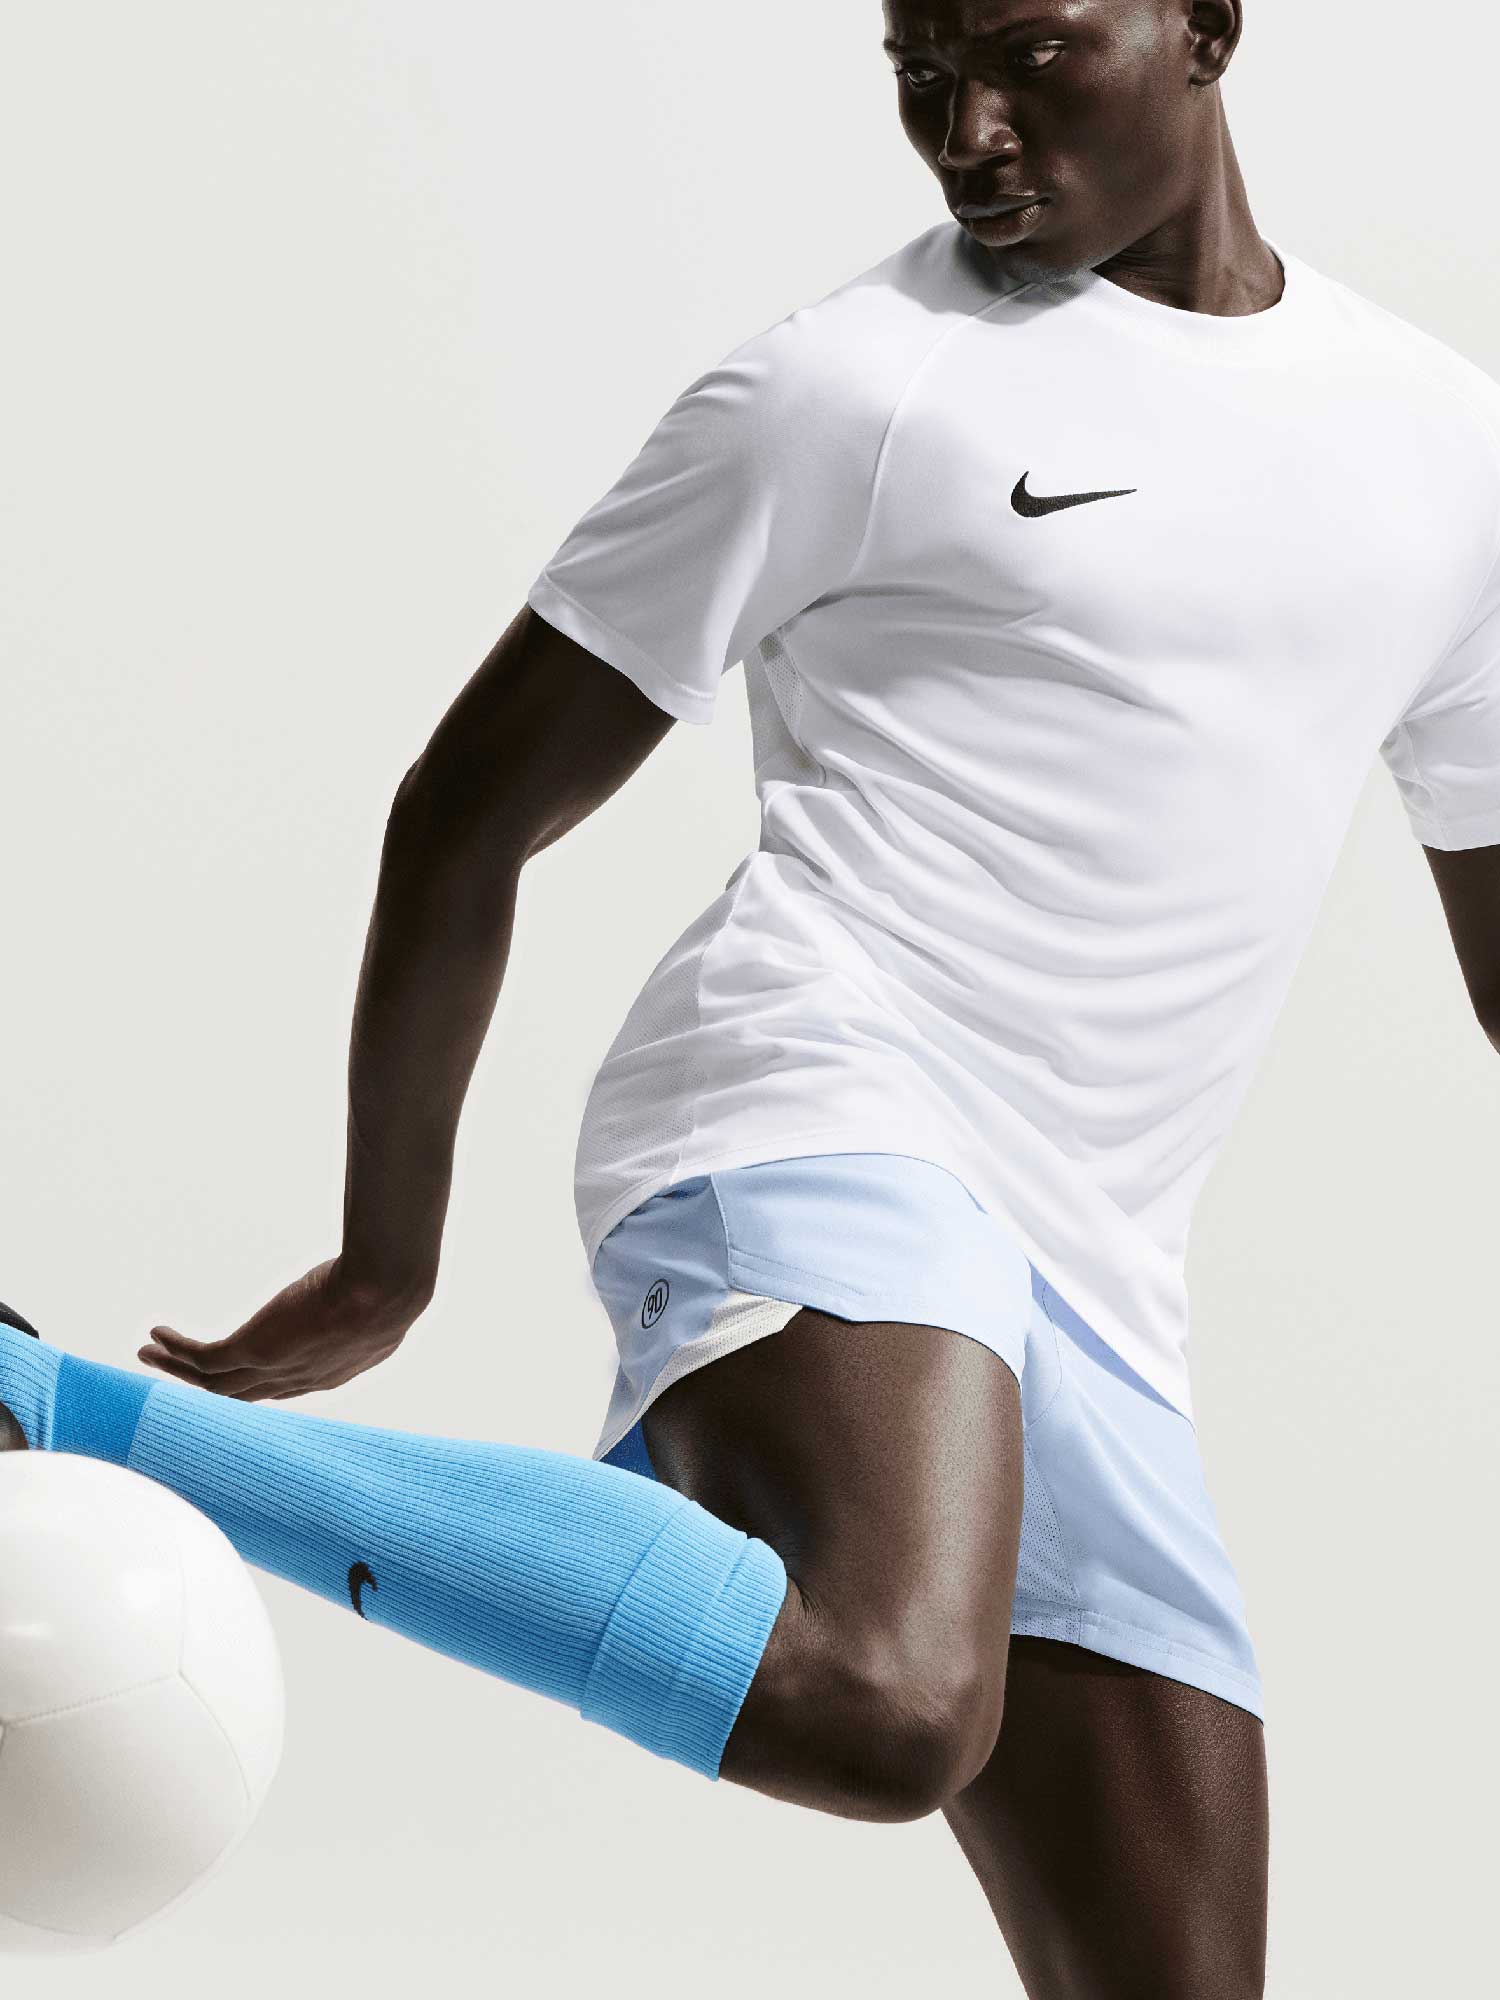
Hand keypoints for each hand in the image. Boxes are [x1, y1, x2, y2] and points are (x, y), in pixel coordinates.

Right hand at [138, 1257, 429, 1400]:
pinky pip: (202, 1357)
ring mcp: (271, 1367)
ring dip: (176, 1370)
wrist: (384, 1290)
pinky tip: (156, 1336)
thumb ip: (377, 1297)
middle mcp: (295, 1379)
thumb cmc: (393, 1284)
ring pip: (210, 1382)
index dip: (255, 1384)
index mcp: (328, 1372)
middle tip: (177, 1377)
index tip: (236, 1375)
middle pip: (238, 1394)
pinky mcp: (253, 1349)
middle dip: (205, 1387)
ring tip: (149, 1355)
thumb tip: (389, 1272)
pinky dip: (176, 1349)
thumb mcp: (386, 1300)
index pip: (282, 1387)